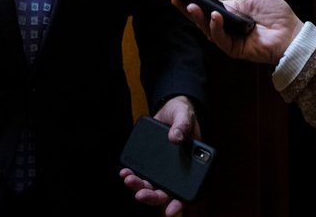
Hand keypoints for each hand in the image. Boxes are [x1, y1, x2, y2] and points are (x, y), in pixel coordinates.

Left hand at [120, 96, 200, 215]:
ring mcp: (161, 170)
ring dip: (139, 187)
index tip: (171, 210)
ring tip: (128, 179)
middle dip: (152, 196)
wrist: (170, 109)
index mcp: (191, 167)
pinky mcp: (149, 163)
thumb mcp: (184, 115)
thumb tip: (175, 138)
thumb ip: (182, 125)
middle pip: (165, 193)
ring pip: (151, 186)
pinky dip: (132, 175)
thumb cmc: (183, 115)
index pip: (187, 191)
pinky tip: (124, 172)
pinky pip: (141, 173)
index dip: (179, 204)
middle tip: (140, 194)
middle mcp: (175, 173)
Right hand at [172, 0, 303, 64]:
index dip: (190, 2)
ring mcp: (229, 38)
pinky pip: (220, 40)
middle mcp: (226, 26)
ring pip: (207, 30)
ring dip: (199, 19)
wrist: (291, 33)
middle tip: (176, 0)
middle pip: (201, 20)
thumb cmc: (277, 13)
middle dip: (187, 11)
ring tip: (193, 7)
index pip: (205, 7)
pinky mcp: (234, 49)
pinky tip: (215, 17)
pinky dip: (216, 28)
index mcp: (229, 12)